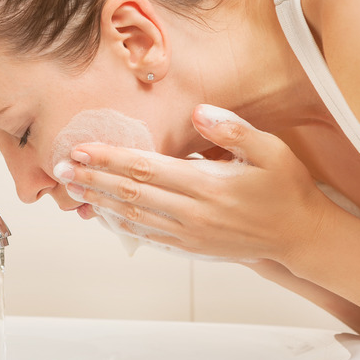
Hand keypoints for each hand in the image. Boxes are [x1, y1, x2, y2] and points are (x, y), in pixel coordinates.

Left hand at [61, 104, 333, 262]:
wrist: (298, 237)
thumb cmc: (285, 189)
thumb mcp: (270, 151)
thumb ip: (233, 130)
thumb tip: (198, 113)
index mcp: (207, 185)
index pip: (145, 168)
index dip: (109, 159)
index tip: (81, 150)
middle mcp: (191, 212)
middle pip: (129, 193)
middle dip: (92, 179)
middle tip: (60, 169)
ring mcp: (188, 233)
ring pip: (132, 216)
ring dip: (99, 201)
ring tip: (72, 189)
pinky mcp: (189, 246)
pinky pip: (146, 235)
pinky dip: (120, 223)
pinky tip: (102, 214)